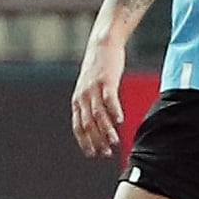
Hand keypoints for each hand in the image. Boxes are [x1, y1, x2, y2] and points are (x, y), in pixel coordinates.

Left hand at [70, 37, 126, 158]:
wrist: (102, 45)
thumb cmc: (99, 69)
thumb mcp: (90, 89)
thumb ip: (92, 105)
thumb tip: (100, 123)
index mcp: (77, 101)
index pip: (78, 127)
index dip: (85, 142)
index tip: (93, 154)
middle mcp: (83, 96)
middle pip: (88, 124)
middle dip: (96, 141)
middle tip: (106, 153)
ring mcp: (93, 88)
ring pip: (98, 115)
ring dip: (106, 131)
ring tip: (114, 143)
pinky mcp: (106, 80)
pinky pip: (109, 98)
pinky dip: (114, 111)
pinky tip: (121, 121)